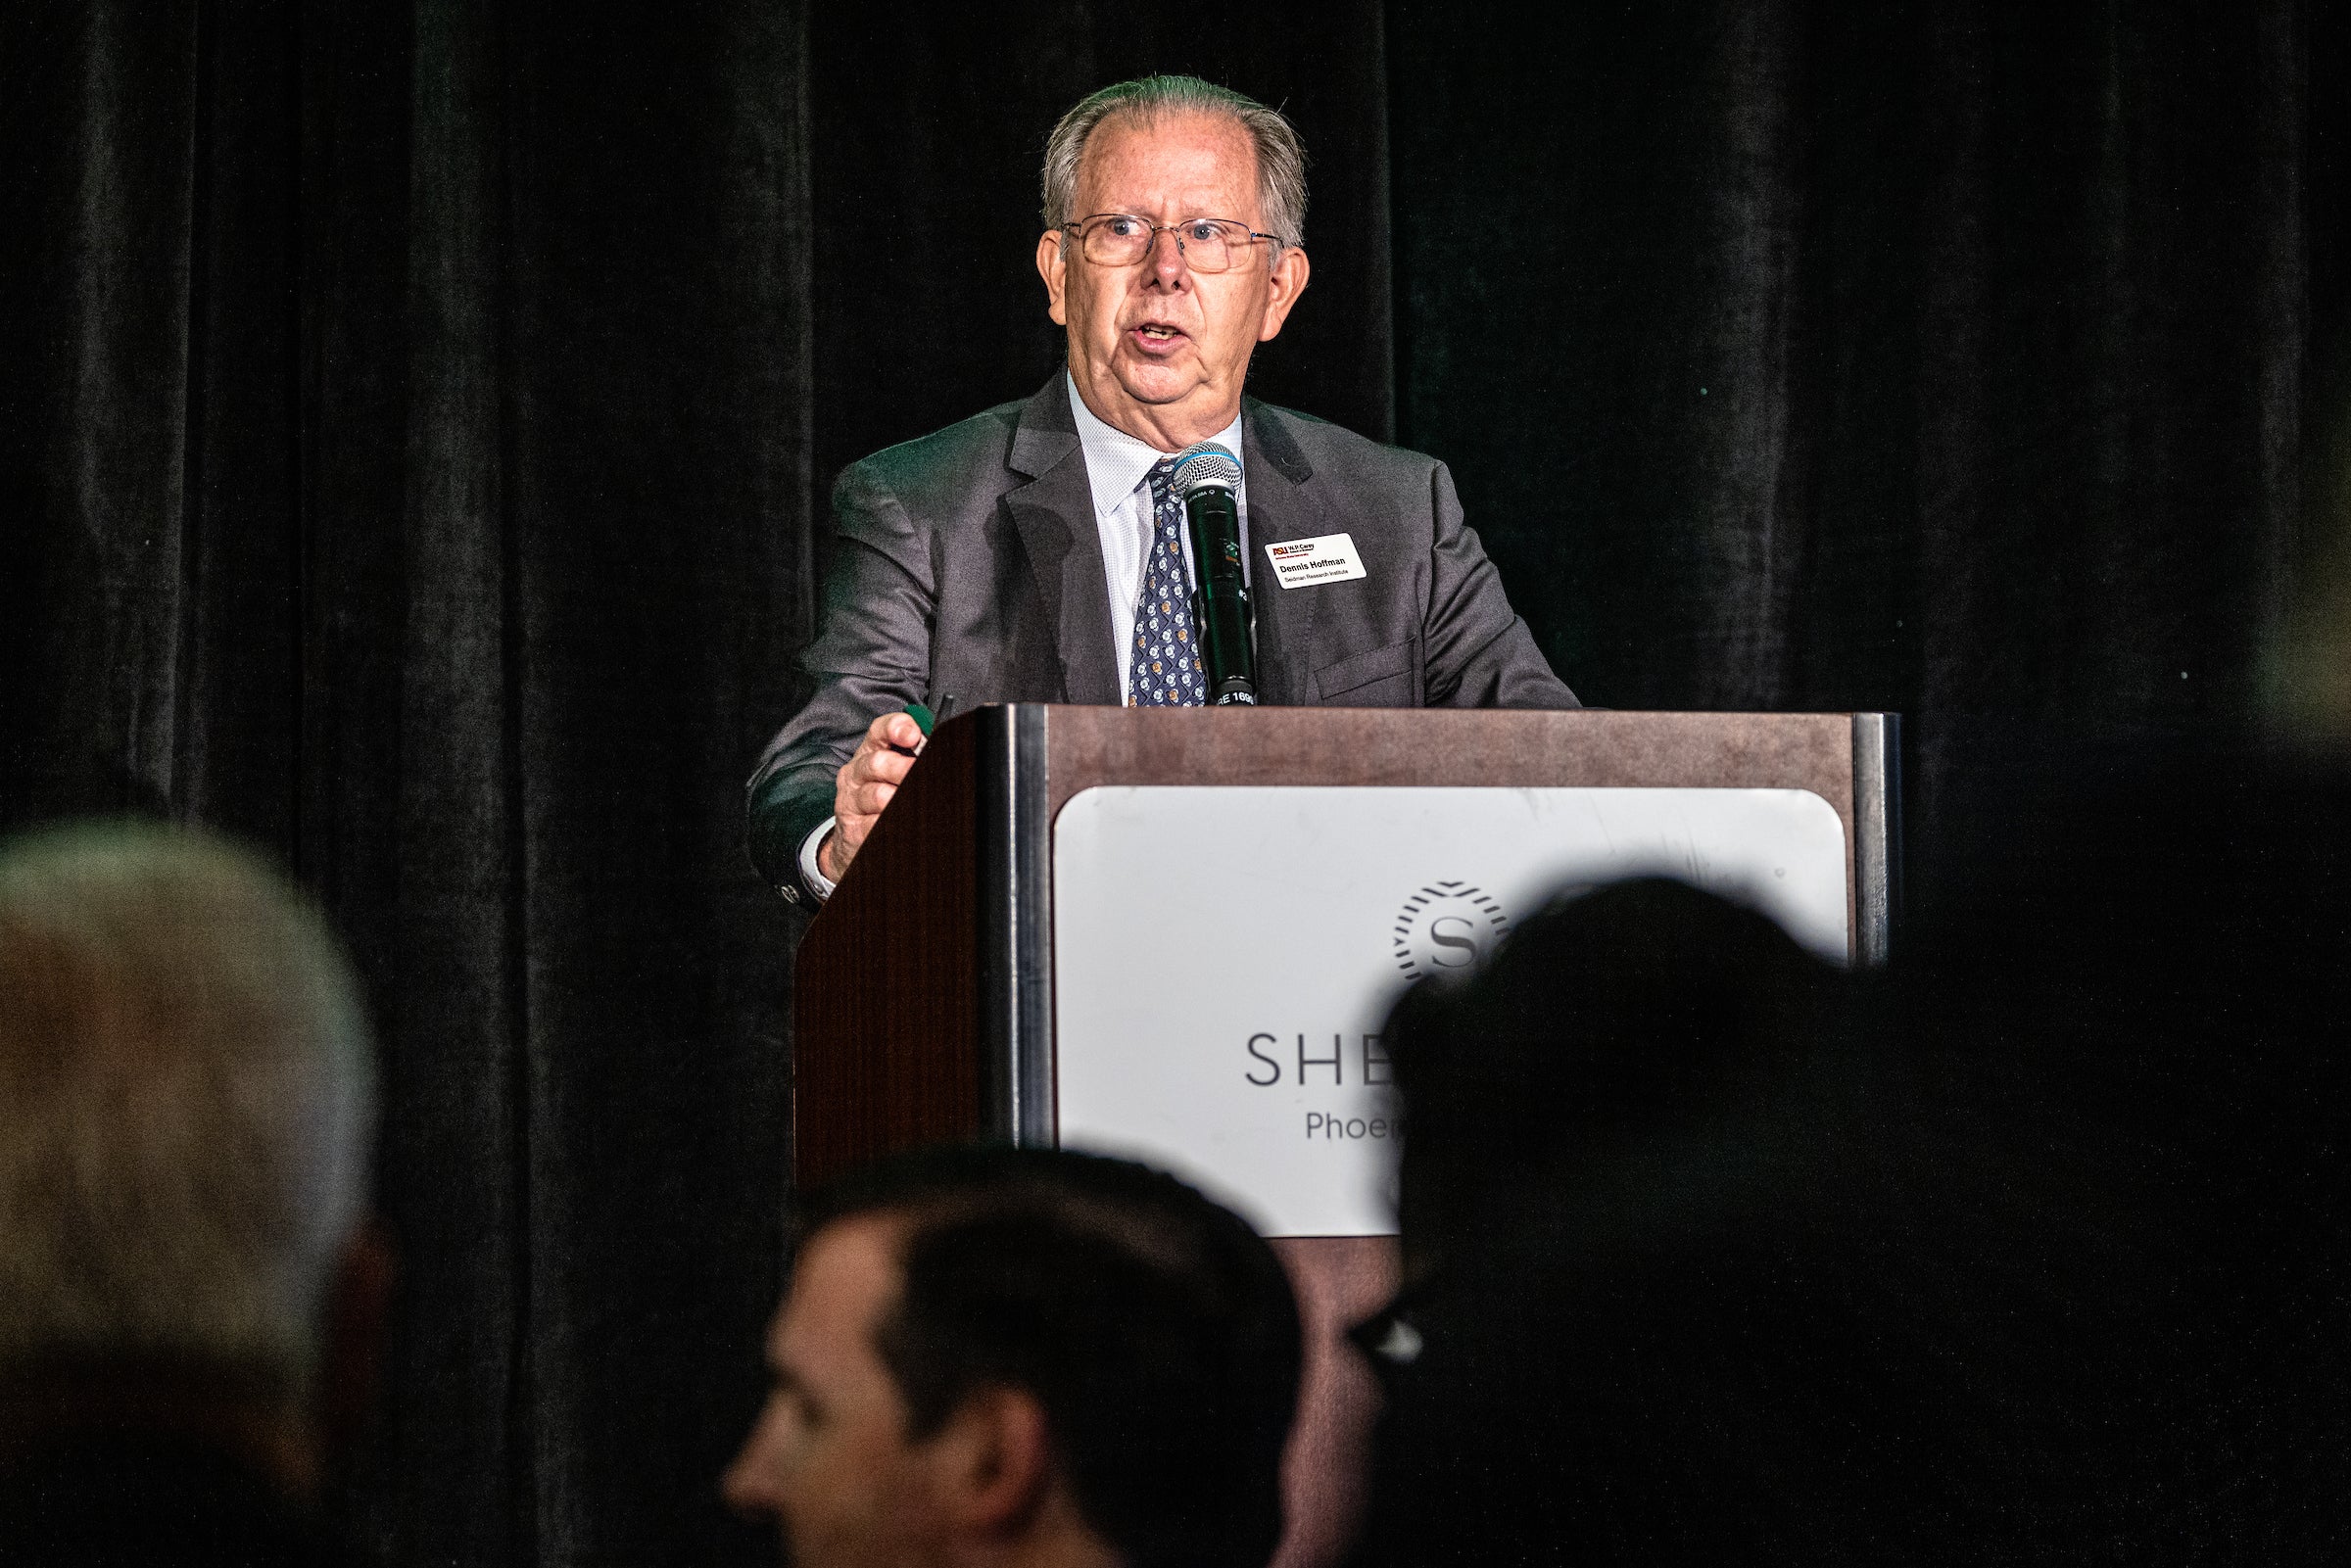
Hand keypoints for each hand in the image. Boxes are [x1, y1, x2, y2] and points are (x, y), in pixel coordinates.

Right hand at [819, 711, 923, 881]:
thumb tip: (937, 747)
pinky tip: (901, 822)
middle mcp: (856, 773)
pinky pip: (873, 825)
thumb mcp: (892, 772)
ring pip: (876, 795)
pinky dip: (888, 823)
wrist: (854, 835)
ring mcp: (851, 801)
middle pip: (877, 763)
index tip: (913, 735)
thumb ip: (912, 756)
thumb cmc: (879, 796)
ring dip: (896, 798)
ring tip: (908, 802)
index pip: (879, 731)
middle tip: (918, 772)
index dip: (895, 728)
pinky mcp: (852, 828)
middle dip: (901, 767)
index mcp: (869, 753)